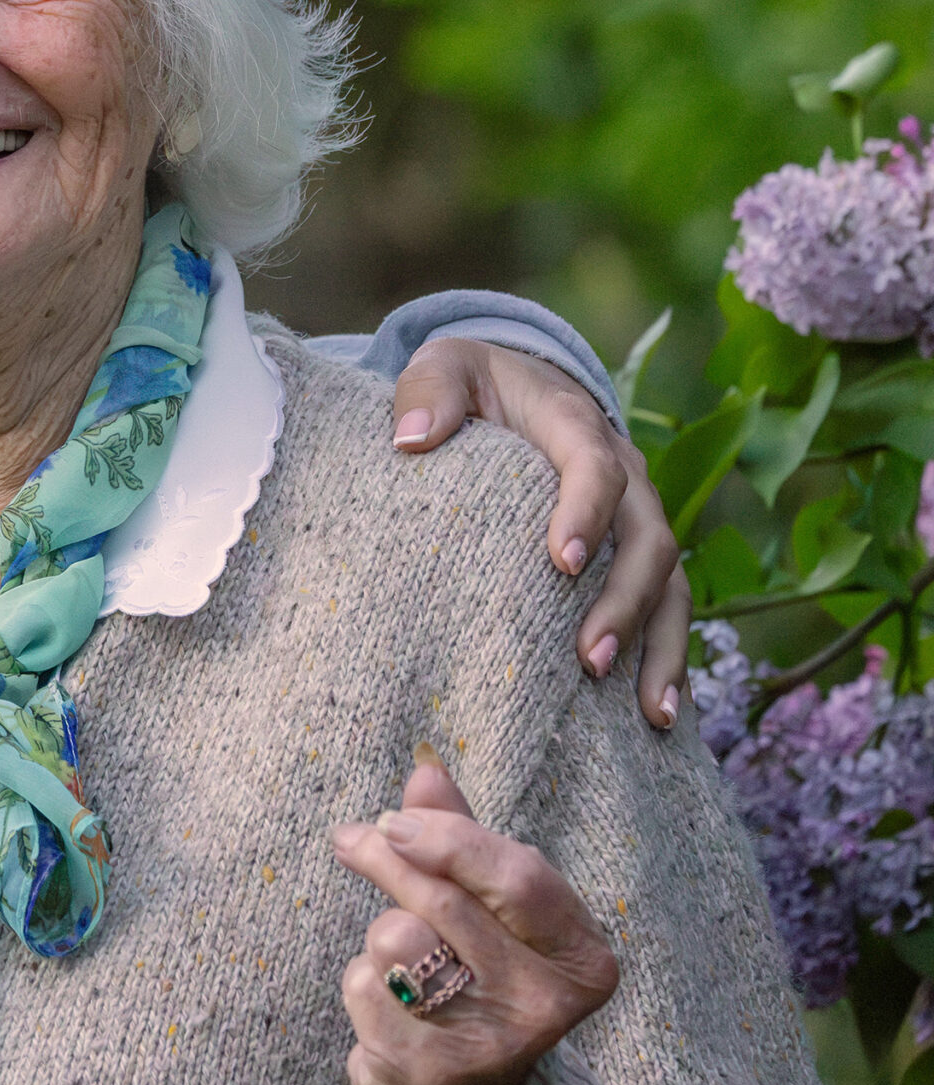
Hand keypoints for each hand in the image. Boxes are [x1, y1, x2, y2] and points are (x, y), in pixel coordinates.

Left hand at [331, 755, 619, 1084]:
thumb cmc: (480, 974)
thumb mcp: (489, 905)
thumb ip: (463, 835)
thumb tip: (425, 764)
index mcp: (584, 959)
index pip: (519, 876)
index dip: (449, 837)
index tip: (397, 819)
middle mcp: (548, 1007)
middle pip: (445, 901)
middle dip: (388, 857)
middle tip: (353, 839)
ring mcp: (491, 1046)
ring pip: (397, 939)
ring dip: (380, 933)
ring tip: (403, 959)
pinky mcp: (430, 1074)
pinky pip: (365, 986)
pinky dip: (362, 980)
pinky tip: (388, 1007)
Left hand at [393, 337, 687, 728]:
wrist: (517, 385)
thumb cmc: (471, 383)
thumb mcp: (443, 367)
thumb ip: (428, 392)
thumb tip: (412, 439)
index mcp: (575, 425)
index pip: (596, 468)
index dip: (586, 513)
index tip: (562, 563)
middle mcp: (625, 473)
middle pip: (648, 539)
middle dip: (625, 602)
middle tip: (588, 660)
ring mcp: (637, 517)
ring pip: (671, 584)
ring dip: (661, 647)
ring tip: (648, 714)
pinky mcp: (634, 555)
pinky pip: (667, 608)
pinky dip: (667, 658)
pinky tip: (658, 717)